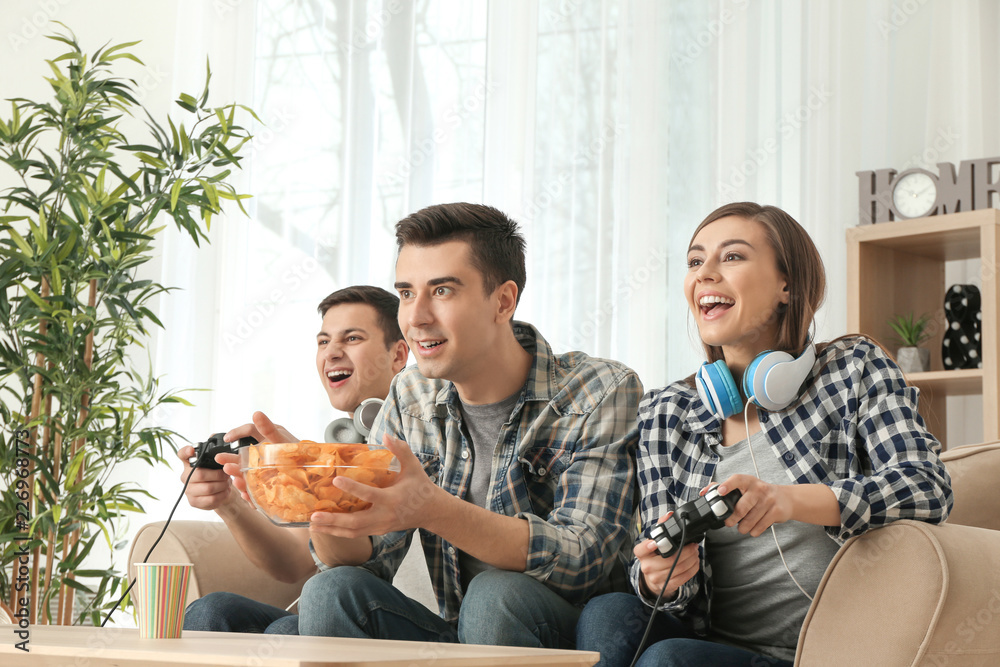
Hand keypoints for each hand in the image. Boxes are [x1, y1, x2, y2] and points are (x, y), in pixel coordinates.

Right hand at [177, 445, 240, 510]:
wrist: (220, 492)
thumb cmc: (217, 473)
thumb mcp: (219, 461)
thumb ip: (217, 449)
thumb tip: (214, 436)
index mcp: (190, 462)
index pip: (182, 454)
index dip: (186, 452)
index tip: (192, 450)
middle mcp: (185, 476)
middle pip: (200, 474)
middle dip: (218, 475)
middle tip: (227, 475)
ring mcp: (188, 490)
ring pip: (208, 488)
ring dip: (222, 485)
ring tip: (227, 483)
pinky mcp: (194, 502)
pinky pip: (211, 499)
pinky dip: (222, 495)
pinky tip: (225, 492)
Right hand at [220, 411, 299, 502]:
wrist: (315, 476)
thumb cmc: (300, 454)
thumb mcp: (283, 441)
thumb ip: (269, 429)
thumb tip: (256, 413)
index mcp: (268, 437)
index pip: (248, 431)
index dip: (236, 433)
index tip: (227, 439)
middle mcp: (264, 452)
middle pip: (243, 456)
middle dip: (232, 461)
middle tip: (223, 464)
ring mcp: (264, 467)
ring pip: (247, 473)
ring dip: (240, 479)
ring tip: (238, 484)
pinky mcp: (267, 482)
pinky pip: (255, 487)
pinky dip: (251, 493)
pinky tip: (248, 496)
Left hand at [308, 434, 443, 538]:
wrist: (432, 512)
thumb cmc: (421, 487)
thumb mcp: (413, 467)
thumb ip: (400, 450)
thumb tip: (385, 435)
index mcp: (393, 499)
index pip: (370, 494)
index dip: (353, 488)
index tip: (336, 479)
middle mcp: (384, 516)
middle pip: (355, 523)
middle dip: (334, 520)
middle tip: (315, 514)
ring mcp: (381, 526)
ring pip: (353, 532)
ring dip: (332, 529)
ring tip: (312, 523)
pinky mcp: (378, 531)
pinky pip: (356, 534)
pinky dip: (339, 532)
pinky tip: (325, 527)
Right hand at [634, 512, 700, 598]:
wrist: (653, 577)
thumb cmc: (655, 556)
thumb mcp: (655, 541)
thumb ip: (662, 526)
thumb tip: (670, 515)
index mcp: (642, 554)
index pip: (641, 550)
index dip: (648, 546)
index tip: (655, 543)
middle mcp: (647, 567)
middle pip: (669, 559)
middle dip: (686, 551)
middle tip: (694, 546)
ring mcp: (656, 578)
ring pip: (678, 568)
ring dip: (692, 559)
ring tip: (695, 553)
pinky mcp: (666, 586)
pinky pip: (683, 578)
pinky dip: (692, 569)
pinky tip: (695, 562)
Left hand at [706, 475, 791, 536]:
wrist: (786, 499)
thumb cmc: (759, 493)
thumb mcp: (745, 486)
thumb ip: (724, 487)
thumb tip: (705, 492)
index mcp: (748, 481)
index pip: (737, 480)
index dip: (727, 485)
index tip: (720, 492)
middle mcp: (759, 489)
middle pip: (741, 508)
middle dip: (732, 519)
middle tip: (729, 522)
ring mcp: (768, 500)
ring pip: (749, 521)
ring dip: (743, 528)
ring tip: (742, 526)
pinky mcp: (776, 512)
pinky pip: (759, 527)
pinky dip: (753, 531)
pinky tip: (753, 527)